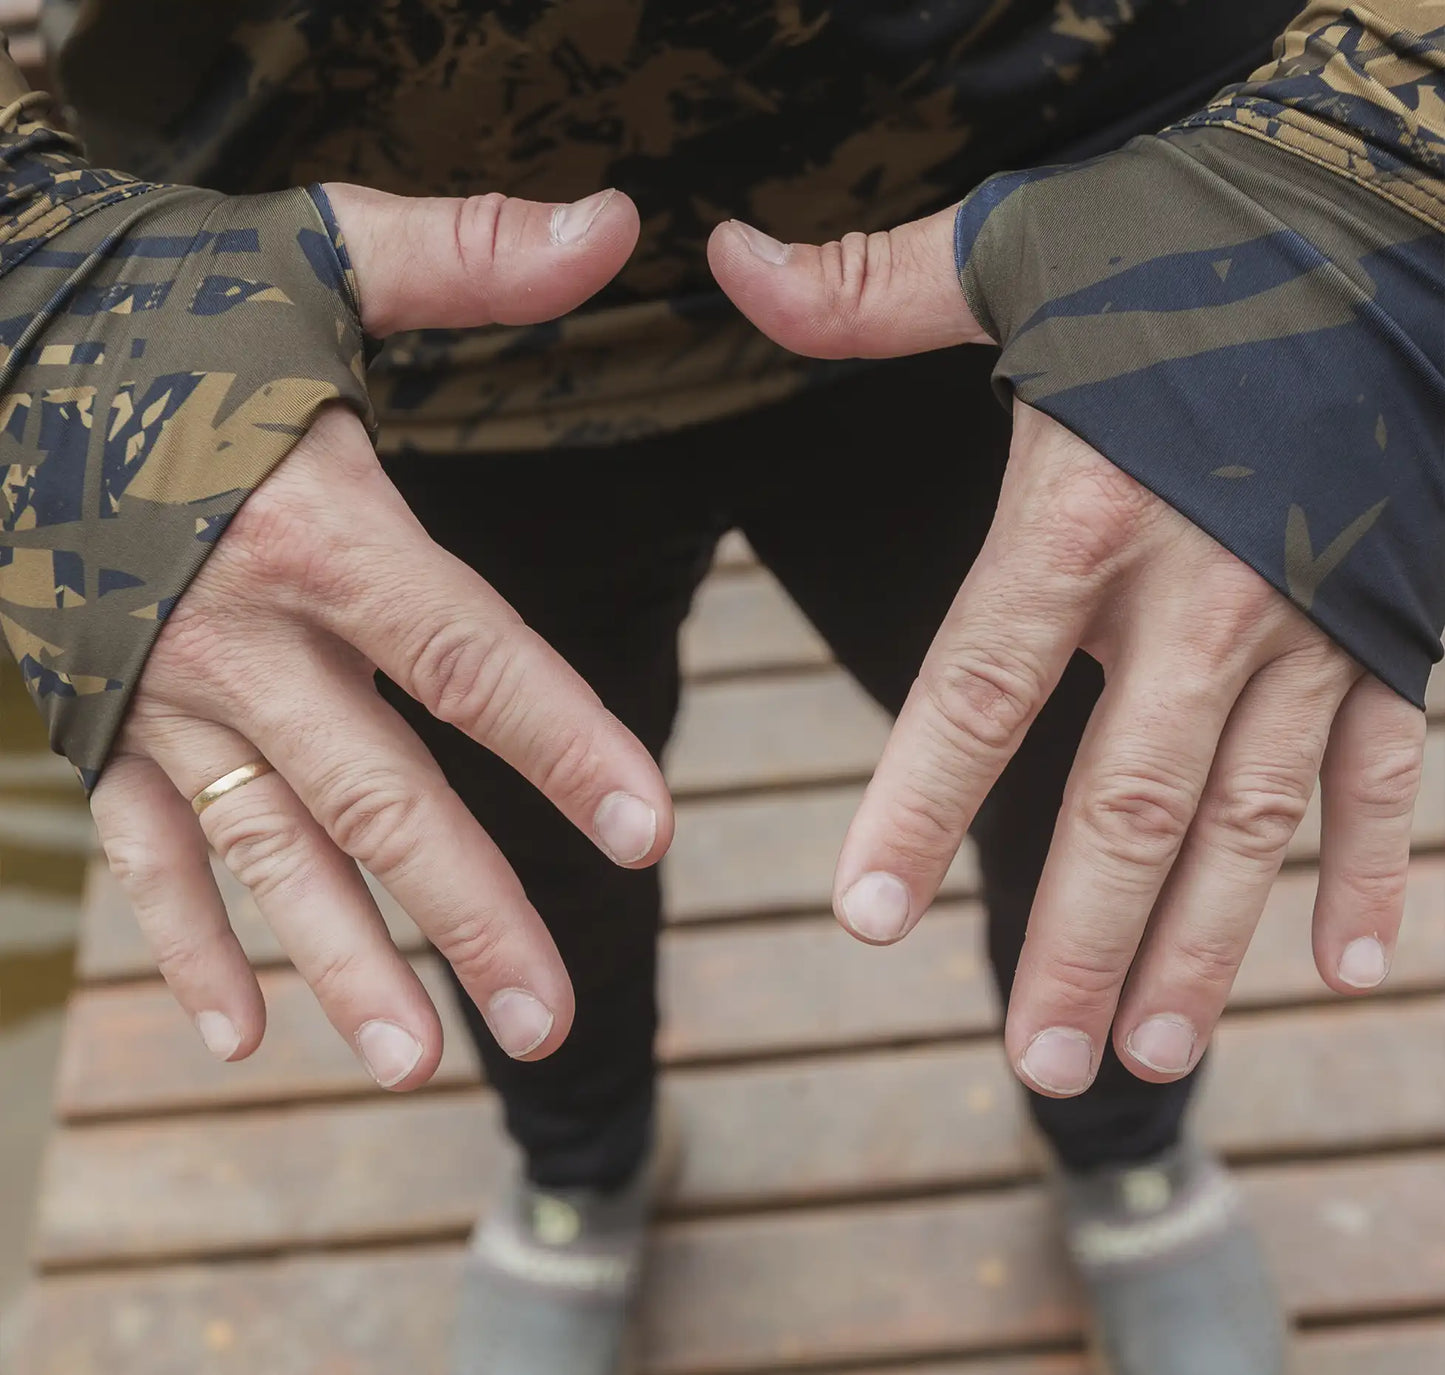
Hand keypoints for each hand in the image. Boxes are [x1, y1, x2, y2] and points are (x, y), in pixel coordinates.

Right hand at [91, 186, 673, 1088]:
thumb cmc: (165, 302)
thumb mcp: (318, 260)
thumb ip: (470, 257)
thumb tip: (620, 225)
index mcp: (319, 531)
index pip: (470, 656)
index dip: (565, 741)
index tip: (647, 831)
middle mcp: (242, 637)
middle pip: (379, 797)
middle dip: (467, 914)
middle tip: (544, 1023)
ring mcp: (158, 693)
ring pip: (265, 854)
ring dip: (339, 964)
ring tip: (413, 1063)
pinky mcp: (89, 719)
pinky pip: (142, 851)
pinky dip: (185, 940)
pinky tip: (235, 1030)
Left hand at [710, 210, 1426, 1095]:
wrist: (1386, 198)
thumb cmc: (1182, 235)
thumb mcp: (1013, 253)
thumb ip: (864, 290)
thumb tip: (723, 261)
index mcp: (1082, 513)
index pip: (975, 689)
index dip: (916, 809)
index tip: (864, 921)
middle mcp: (1198, 592)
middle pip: (1123, 801)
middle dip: (1078, 942)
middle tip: (1039, 1064)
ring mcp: (1311, 620)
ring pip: (1250, 819)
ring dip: (1204, 947)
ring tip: (1154, 1060)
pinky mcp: (1400, 624)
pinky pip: (1388, 769)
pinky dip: (1370, 869)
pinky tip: (1349, 972)